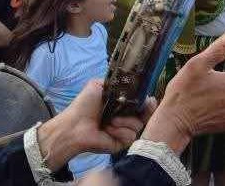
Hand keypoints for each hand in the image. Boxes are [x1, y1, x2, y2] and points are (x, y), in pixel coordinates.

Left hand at [38, 80, 152, 168]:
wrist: (75, 125)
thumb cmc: (84, 105)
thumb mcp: (98, 86)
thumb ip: (115, 82)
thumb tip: (131, 81)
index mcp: (121, 105)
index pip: (142, 104)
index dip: (148, 102)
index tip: (150, 100)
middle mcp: (125, 118)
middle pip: (146, 115)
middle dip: (144, 110)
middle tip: (141, 107)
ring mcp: (124, 131)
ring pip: (139, 125)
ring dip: (125, 121)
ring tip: (111, 121)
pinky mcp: (121, 143)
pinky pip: (130, 136)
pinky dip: (120, 131)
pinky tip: (108, 130)